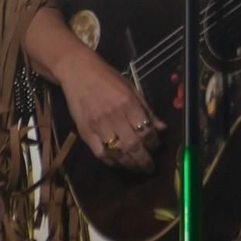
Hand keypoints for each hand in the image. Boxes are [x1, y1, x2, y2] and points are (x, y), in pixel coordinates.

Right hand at [58, 49, 165, 171]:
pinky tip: (118, 163)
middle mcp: (114, 116)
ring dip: (130, 164)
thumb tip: (162, 128)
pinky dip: (111, 162)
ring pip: (118, 153)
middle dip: (144, 160)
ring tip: (137, 168)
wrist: (78, 73)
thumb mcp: (131, 88)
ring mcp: (98, 126)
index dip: (154, 143)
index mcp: (128, 103)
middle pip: (134, 146)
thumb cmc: (107, 78)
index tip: (156, 147)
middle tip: (150, 168)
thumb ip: (147, 110)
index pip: (146, 130)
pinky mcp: (85, 132)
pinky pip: (101, 154)